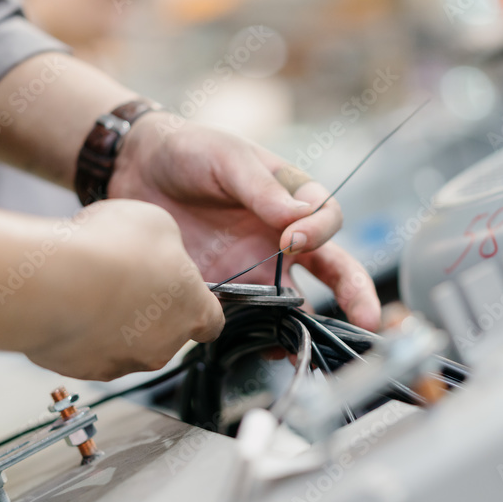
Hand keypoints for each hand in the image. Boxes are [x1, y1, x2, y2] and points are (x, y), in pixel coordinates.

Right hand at [23, 200, 223, 379]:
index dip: (196, 305)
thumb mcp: (157, 224)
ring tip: (89, 287)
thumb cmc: (111, 251)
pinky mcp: (85, 370)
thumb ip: (167, 246)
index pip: (211, 321)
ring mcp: (123, 362)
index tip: (185, 296)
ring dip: (111, 321)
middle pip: (164, 331)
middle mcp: (164, 346)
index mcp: (193, 310)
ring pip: (123, 343)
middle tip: (123, 278)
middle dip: (146, 309)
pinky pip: (87, 350)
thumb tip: (160, 252)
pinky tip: (67, 305)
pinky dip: (80, 332)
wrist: (57, 282)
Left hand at [108, 113, 380, 330]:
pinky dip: (263, 337)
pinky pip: (252, 320)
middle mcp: (282, 240)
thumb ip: (261, 187)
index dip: (318, 232)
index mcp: (291, 199)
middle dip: (356, 296)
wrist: (133, 170)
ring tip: (311, 350)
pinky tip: (265, 349)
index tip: (291, 239)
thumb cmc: (189, 151)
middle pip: (334, 271)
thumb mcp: (227, 157)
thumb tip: (299, 216)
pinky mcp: (226, 292)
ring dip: (308, 327)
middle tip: (368, 321)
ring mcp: (256, 270)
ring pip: (297, 304)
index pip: (327, 219)